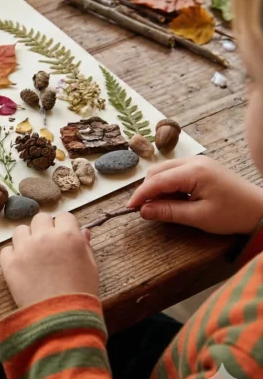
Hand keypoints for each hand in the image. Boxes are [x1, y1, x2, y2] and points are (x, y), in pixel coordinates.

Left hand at [0, 212, 98, 308]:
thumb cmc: (81, 293)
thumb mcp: (91, 267)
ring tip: (33, 255)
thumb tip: (83, 231)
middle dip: (45, 229)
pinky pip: (7, 250)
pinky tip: (22, 267)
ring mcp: (24, 248)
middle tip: (48, 246)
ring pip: (20, 230)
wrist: (61, 316)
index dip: (64, 226)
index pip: (64, 216)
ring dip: (27, 239)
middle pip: (40, 219)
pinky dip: (13, 255)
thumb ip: (85, 246)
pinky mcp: (9, 262)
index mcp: (68, 236)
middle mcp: (44, 237)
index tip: (64, 237)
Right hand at [127, 156, 262, 234]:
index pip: (156, 180)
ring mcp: (198, 162)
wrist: (260, 210)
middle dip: (148, 190)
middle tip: (146, 210)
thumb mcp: (198, 217)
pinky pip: (175, 172)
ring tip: (162, 207)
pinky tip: (174, 199)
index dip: (140, 195)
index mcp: (194, 171)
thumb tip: (143, 210)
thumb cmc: (233, 214)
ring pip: (164, 170)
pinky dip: (168, 185)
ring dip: (158, 187)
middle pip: (157, 171)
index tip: (130, 208)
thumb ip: (168, 212)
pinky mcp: (202, 166)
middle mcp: (194, 161)